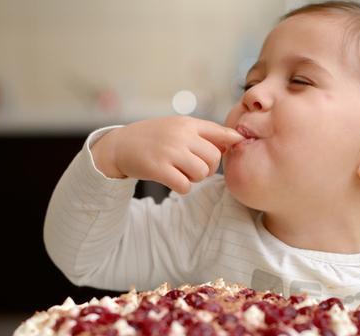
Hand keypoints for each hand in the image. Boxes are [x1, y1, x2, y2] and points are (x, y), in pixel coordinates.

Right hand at [91, 116, 243, 193]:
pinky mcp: (158, 168)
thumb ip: (204, 133)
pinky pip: (185, 185)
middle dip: (207, 168)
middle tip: (193, 167)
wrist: (120, 145)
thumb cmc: (154, 137)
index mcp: (187, 123)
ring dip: (194, 178)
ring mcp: (169, 151)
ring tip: (180, 172)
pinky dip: (182, 187)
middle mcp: (180, 135)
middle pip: (213, 159)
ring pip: (201, 173)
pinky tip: (172, 180)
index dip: (233, 140)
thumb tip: (234, 141)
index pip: (219, 131)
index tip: (239, 144)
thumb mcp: (178, 127)